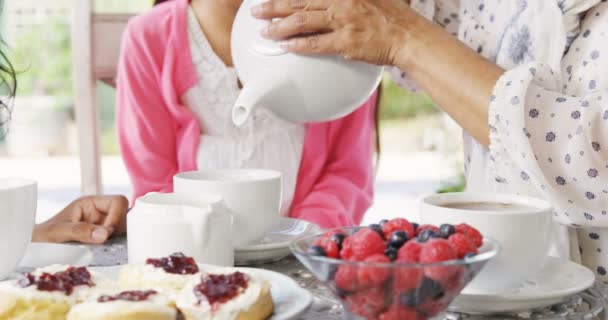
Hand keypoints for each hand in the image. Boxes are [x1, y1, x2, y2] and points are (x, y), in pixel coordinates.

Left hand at [32, 195, 128, 243]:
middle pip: (125, 214)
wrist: (34, 248)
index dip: (117, 217)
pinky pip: (119, 238)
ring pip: (124, 227)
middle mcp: (100, 212)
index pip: (118, 202)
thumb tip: (105, 234)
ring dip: (117, 238)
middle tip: (105, 242)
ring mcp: (103, 225)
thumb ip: (81, 231)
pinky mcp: (104, 238)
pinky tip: (104, 251)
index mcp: (90, 203)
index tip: (107, 234)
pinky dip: (116, 246)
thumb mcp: (58, 232)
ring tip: (101, 247)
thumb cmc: (43, 236)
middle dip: (118, 229)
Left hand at [252, 0, 415, 64]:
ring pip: (303, 21)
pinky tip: (284, 47)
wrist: (408, 36)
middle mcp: (341, 2)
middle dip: (274, 6)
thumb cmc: (392, 18)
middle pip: (299, 2)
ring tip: (264, 31)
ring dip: (280, 26)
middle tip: (256, 11)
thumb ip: (348, 0)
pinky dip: (297, 45)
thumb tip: (328, 4)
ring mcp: (342, 21)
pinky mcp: (346, 42)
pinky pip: (315, 44)